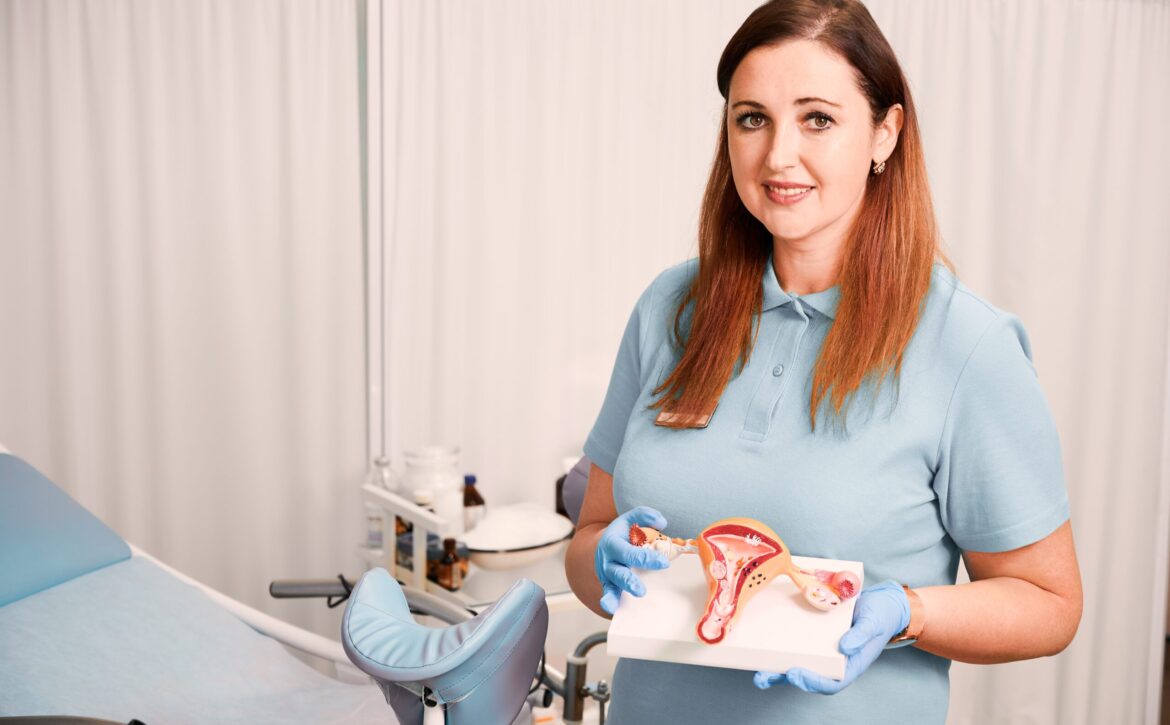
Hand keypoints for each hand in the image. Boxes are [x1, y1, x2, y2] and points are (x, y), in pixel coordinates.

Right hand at [595, 506, 671, 614]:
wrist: (603, 545)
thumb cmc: (623, 534)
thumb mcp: (630, 519)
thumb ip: (645, 515)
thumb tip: (662, 521)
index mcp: (613, 543)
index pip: (629, 552)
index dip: (646, 558)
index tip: (664, 563)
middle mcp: (608, 560)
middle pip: (618, 571)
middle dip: (631, 580)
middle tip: (643, 590)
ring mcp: (607, 574)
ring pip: (612, 584)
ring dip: (622, 591)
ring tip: (636, 595)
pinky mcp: (608, 584)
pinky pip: (608, 594)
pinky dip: (609, 601)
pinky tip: (612, 608)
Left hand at [753, 580, 909, 694]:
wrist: (879, 603)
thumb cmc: (879, 615)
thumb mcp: (874, 622)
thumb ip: (861, 635)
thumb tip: (844, 648)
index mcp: (850, 666)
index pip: (831, 683)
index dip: (812, 682)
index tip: (795, 673)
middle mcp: (834, 663)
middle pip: (808, 678)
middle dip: (785, 680)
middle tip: (763, 677)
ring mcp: (822, 651)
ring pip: (798, 665)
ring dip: (777, 671)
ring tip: (757, 674)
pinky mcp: (814, 638)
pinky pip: (796, 647)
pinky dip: (780, 650)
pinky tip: (763, 649)